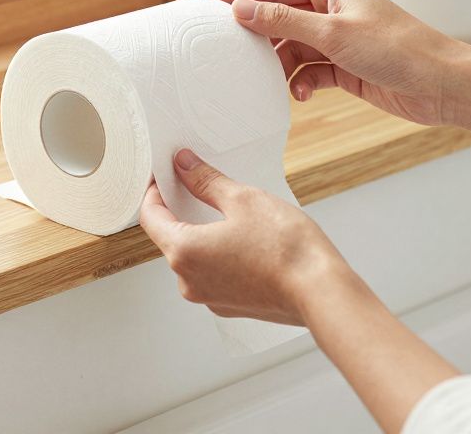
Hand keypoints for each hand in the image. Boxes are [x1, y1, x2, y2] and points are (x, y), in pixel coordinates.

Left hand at [139, 149, 354, 325]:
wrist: (320, 292)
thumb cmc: (285, 248)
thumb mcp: (243, 199)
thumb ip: (205, 182)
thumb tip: (184, 166)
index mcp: (184, 252)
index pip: (150, 217)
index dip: (154, 191)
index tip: (164, 175)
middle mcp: (188, 281)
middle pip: (171, 237)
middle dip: (182, 210)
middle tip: (198, 184)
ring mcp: (208, 297)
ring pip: (194, 257)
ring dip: (204, 233)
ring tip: (231, 213)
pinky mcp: (229, 306)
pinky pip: (213, 274)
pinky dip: (220, 255)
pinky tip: (245, 240)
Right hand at [209, 0, 470, 125]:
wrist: (442, 86)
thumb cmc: (399, 50)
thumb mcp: (334, 34)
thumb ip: (284, 21)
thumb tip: (242, 10)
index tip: (207, 7)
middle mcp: (334, 10)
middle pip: (280, 18)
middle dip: (256, 36)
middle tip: (225, 52)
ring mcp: (340, 39)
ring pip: (292, 48)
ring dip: (279, 66)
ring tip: (267, 81)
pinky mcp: (346, 68)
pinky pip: (309, 71)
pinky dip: (299, 82)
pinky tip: (297, 95)